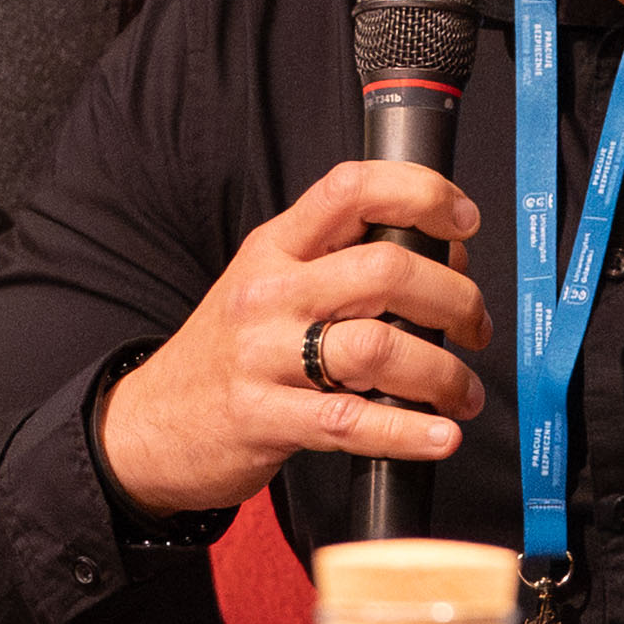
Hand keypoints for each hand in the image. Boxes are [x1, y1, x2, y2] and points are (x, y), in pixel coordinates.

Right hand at [95, 163, 497, 517]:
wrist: (148, 424)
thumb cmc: (227, 353)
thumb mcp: (268, 284)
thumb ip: (339, 263)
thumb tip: (441, 258)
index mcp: (275, 247)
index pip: (351, 189)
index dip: (420, 193)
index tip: (463, 219)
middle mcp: (270, 293)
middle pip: (385, 271)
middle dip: (454, 298)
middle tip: (474, 326)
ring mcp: (263, 357)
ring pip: (378, 347)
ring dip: (442, 372)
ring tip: (462, 392)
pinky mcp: (264, 419)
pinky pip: (350, 423)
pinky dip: (409, 432)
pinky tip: (439, 435)